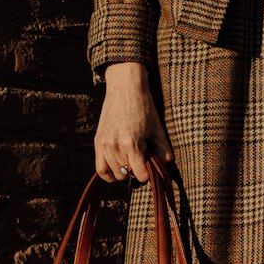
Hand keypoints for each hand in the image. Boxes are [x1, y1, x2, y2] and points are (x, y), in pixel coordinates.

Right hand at [94, 62, 173, 182]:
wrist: (125, 88)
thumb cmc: (144, 107)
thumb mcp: (157, 128)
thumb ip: (163, 149)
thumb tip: (165, 164)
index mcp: (132, 144)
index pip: (140, 175)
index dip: (148, 174)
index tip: (150, 167)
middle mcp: (116, 147)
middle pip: (127, 175)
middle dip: (136, 171)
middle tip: (141, 160)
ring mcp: (105, 145)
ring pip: (114, 173)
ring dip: (124, 172)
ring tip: (131, 161)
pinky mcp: (98, 142)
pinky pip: (100, 168)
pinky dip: (108, 174)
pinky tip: (117, 170)